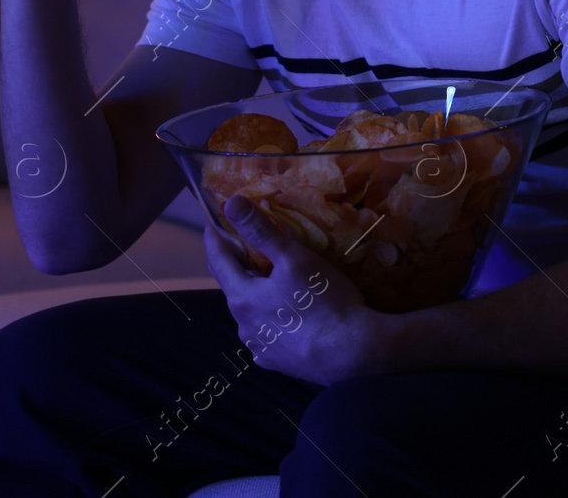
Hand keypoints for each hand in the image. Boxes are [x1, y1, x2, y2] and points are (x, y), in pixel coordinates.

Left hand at [204, 194, 379, 385]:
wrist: (354, 355)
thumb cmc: (325, 302)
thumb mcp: (295, 258)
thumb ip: (262, 230)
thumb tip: (231, 203)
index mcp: (242, 298)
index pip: (218, 261)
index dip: (215, 239)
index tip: (213, 224)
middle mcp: (243, 326)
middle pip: (234, 287)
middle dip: (237, 266)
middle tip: (244, 246)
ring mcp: (260, 348)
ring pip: (250, 313)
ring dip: (255, 294)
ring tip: (270, 281)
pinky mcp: (276, 363)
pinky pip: (266, 334)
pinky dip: (269, 320)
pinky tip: (284, 316)